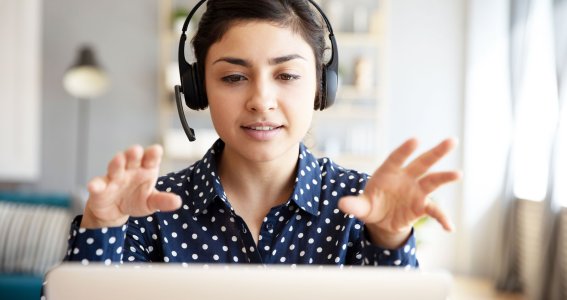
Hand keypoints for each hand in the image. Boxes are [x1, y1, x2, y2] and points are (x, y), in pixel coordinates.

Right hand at [81, 145, 181, 228]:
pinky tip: (94, 186)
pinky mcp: (100, 188)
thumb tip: (178, 202)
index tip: (156, 150)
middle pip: (132, 158)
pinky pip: (97, 185)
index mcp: (146, 169)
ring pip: (115, 167)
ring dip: (116, 163)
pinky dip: (95, 185)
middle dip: (134, 153)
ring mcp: (114, 177)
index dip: (153, 154)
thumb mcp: (152, 202)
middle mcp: (130, 169)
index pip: (151, 158)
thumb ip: (163, 201)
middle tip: (136, 150)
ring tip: (118, 159)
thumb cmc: (137, 200)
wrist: (115, 211)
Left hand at [338, 138, 460, 248]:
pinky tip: (449, 227)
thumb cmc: (370, 205)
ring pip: (433, 181)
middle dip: (436, 152)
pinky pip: (434, 211)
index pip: (397, 158)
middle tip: (452, 141)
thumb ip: (354, 205)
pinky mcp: (422, 206)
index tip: (415, 140)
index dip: (405, 150)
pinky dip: (442, 218)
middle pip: (422, 163)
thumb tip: (342, 205)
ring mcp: (416, 191)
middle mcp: (406, 178)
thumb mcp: (361, 207)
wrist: (381, 220)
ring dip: (445, 177)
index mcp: (388, 172)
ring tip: (458, 174)